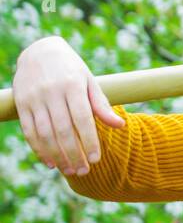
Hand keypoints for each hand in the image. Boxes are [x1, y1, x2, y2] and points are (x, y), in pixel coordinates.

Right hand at [12, 36, 124, 176]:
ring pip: (44, 133)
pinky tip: (50, 162)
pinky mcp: (21, 103)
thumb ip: (101, 105)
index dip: (89, 140)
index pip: (82, 118)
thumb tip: (120, 126)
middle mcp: (51, 92)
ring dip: (57, 155)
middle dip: (73, 153)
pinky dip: (38, 149)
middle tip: (83, 171)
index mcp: (72, 85)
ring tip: (69, 170)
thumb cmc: (71, 69)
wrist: (39, 51)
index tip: (96, 159)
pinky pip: (28, 130)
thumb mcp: (89, 81)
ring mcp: (34, 98)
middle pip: (63, 129)